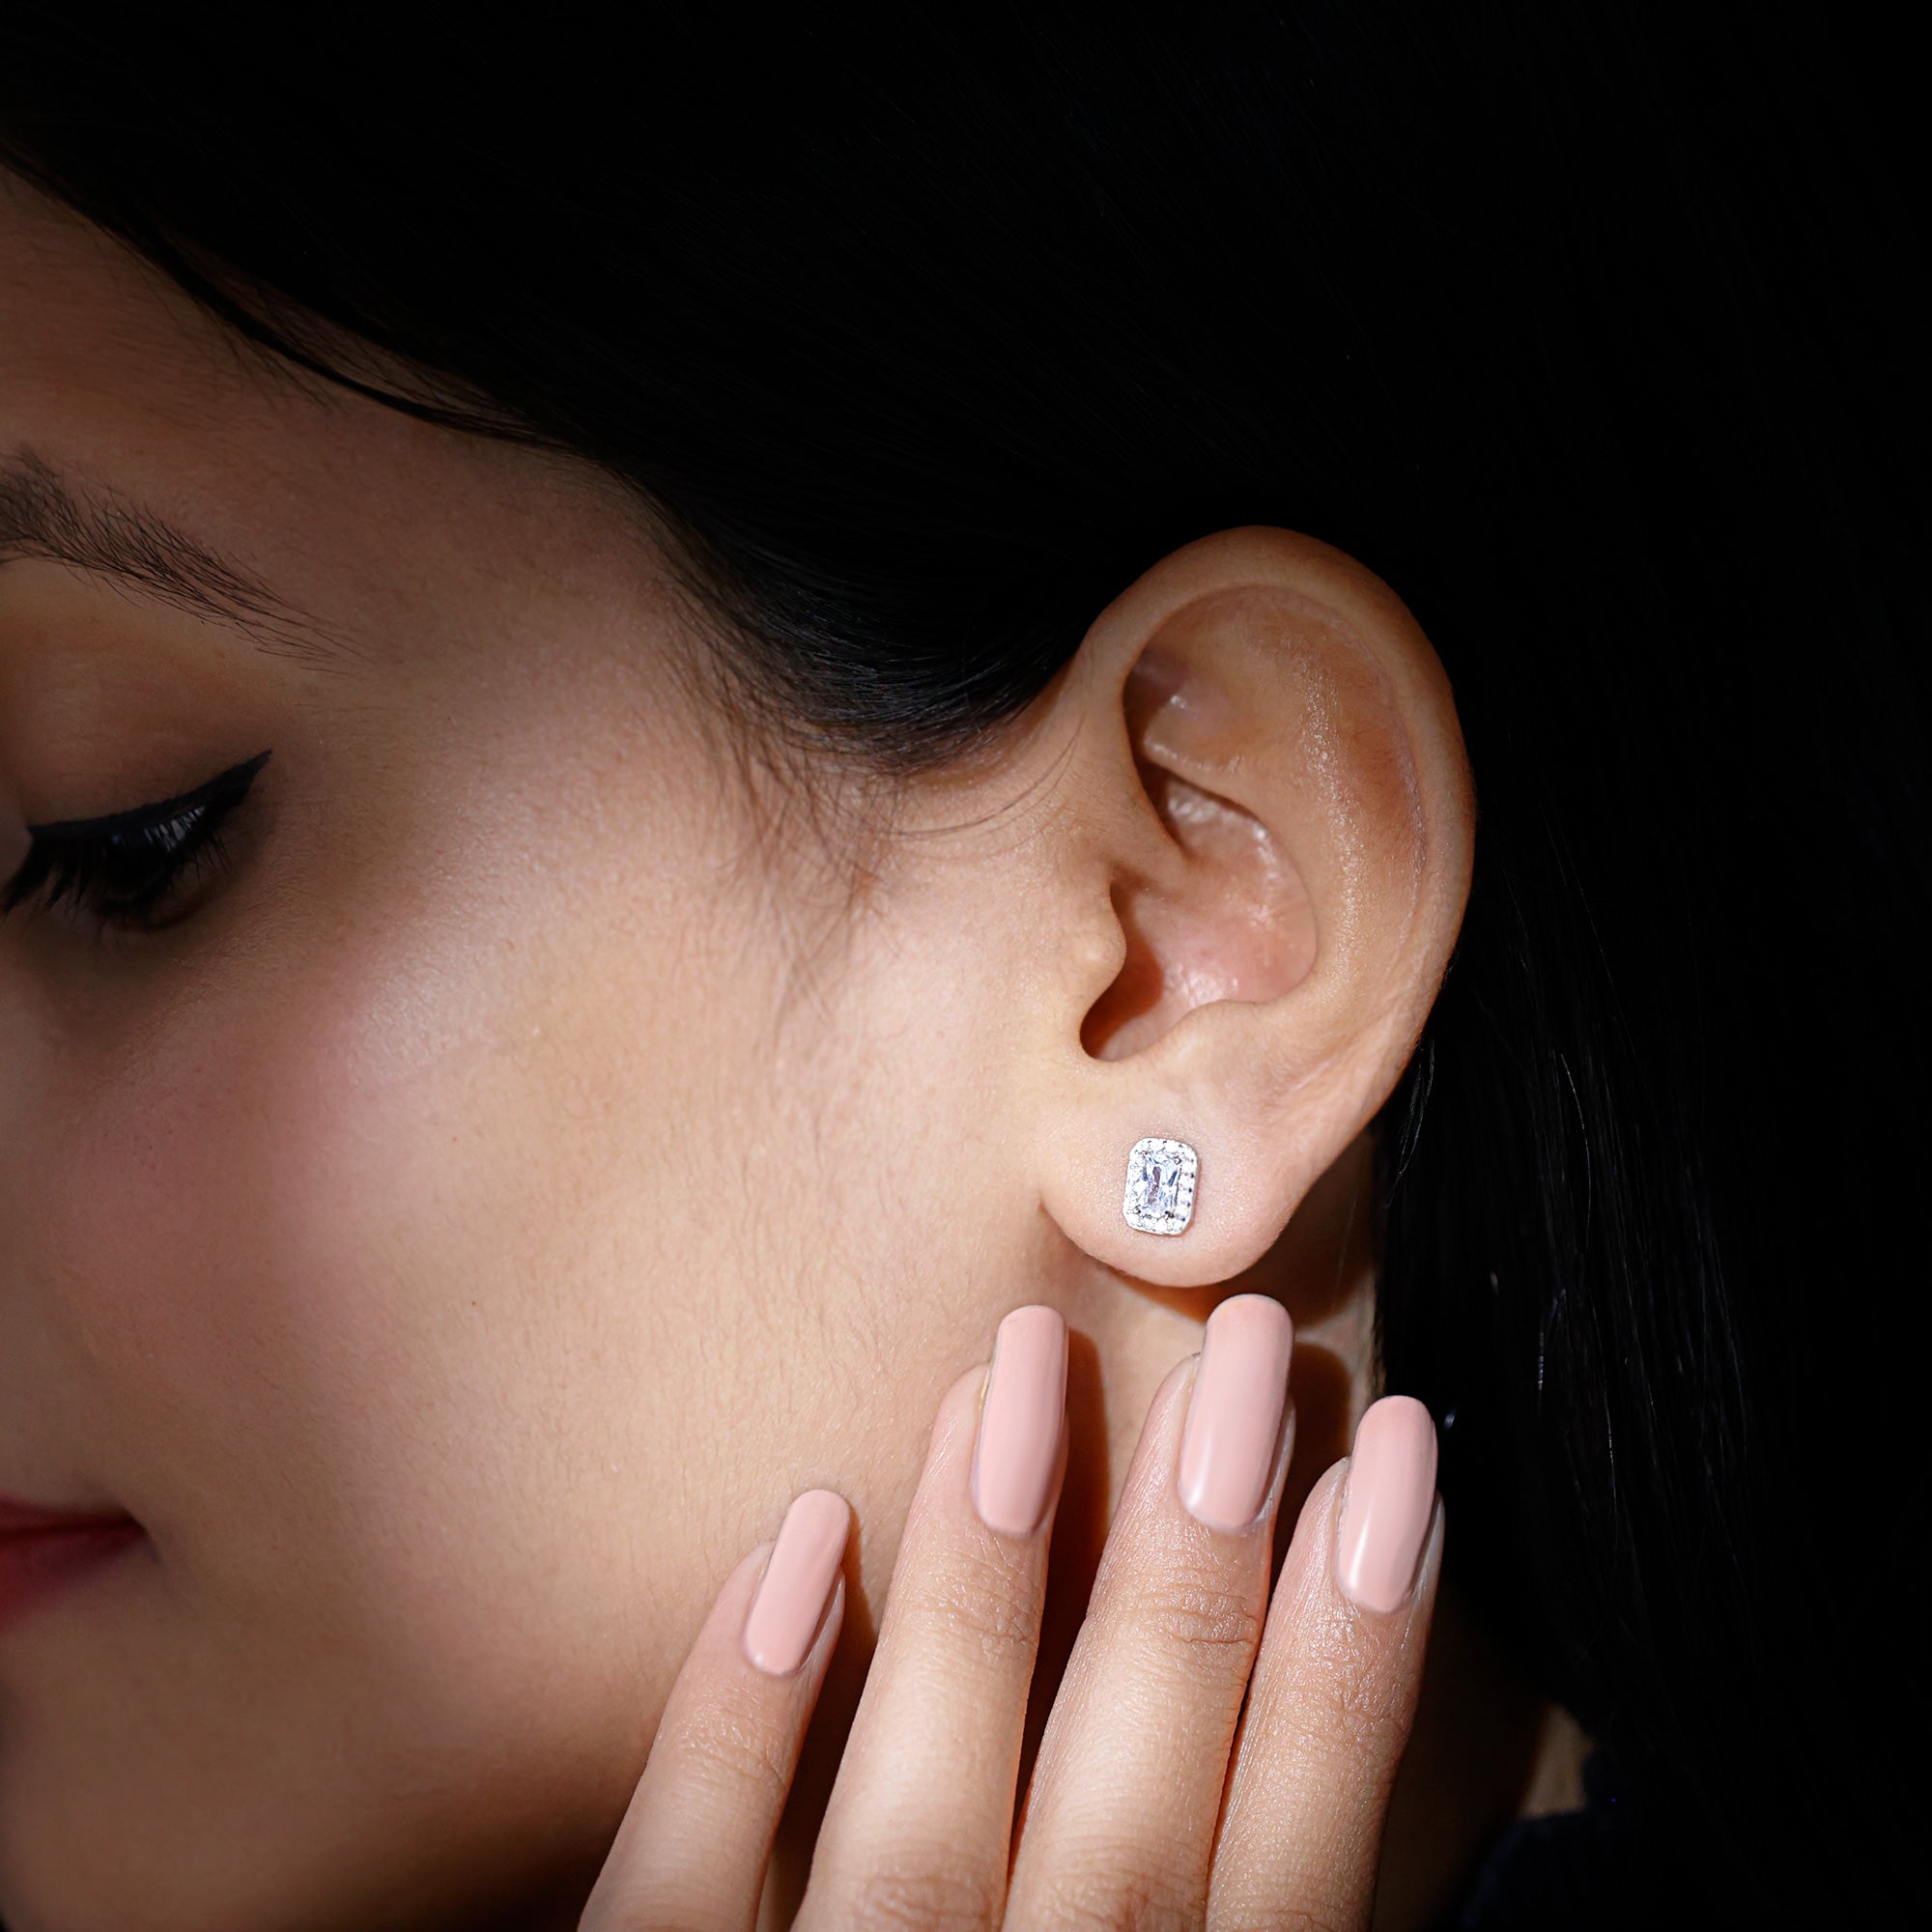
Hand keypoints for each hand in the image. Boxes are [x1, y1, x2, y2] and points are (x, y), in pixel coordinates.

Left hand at [581, 1293, 1441, 1929]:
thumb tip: (1304, 1762)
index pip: (1290, 1859)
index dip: (1353, 1656)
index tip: (1394, 1455)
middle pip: (1134, 1802)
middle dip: (1204, 1564)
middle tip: (1247, 1346)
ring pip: (922, 1808)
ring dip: (984, 1582)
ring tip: (1018, 1369)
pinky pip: (680, 1881)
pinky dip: (737, 1714)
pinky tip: (802, 1530)